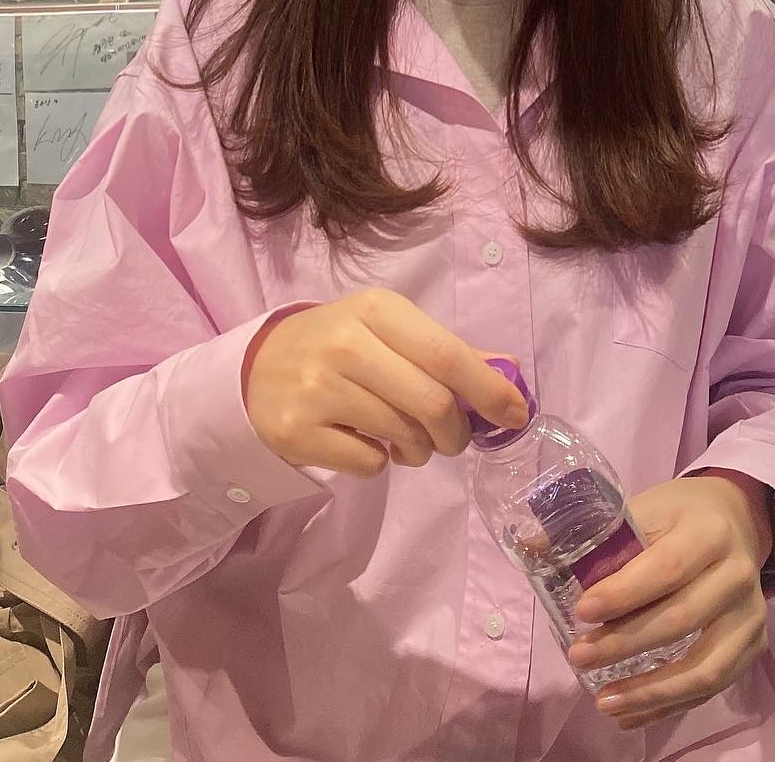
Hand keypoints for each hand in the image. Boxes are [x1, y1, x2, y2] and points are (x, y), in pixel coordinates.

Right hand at [244, 288, 527, 478]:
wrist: (259, 367)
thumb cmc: (340, 345)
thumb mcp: (389, 331)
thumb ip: (447, 351)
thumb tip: (509, 373)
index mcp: (377, 310)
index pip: (447, 354)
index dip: (489, 390)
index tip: (516, 415)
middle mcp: (346, 344)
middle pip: (432, 403)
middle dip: (456, 433)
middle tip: (452, 440)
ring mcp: (318, 388)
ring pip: (403, 436)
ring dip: (420, 450)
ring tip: (406, 440)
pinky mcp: (297, 431)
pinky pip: (369, 464)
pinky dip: (381, 463)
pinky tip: (364, 442)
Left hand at [566, 475, 771, 731]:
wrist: (736, 519)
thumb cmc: (679, 514)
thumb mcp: (644, 506)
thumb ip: (597, 531)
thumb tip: (532, 546)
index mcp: (708, 532)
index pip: (666, 568)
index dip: (623, 595)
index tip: (582, 612)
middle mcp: (738, 574)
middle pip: (680, 620)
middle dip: (624, 645)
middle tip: (578, 657)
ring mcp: (751, 615)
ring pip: (704, 668)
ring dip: (650, 692)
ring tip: (604, 702)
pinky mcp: (755, 645)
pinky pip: (713, 685)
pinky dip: (670, 705)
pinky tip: (632, 714)